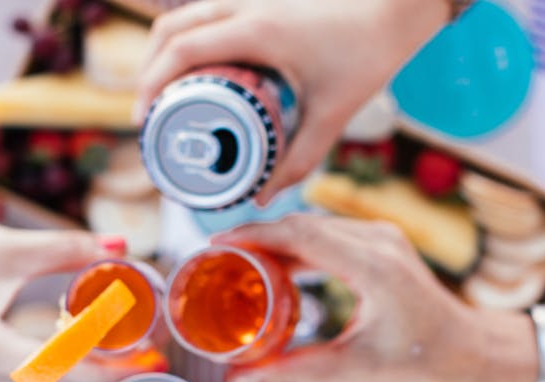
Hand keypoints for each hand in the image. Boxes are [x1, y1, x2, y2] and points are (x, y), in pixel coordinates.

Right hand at [0, 220, 150, 381]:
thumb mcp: (8, 247)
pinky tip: (109, 355)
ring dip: (100, 380)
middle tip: (160, 360)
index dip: (112, 373)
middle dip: (115, 380)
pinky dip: (80, 372)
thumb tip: (121, 244)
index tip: (151, 361)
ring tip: (144, 358)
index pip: (63, 374)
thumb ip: (66, 247)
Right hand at [135, 0, 447, 204]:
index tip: (145, 119)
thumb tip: (261, 199)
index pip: (179, 51)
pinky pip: (212, 9)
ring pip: (188, 13)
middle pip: (170, 29)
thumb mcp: (332, 115)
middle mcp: (247, 4)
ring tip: (170, 91)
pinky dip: (194, 34)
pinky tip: (203, 67)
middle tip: (151, 111)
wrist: (399, 6)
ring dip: (169, 49)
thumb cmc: (370, 54)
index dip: (150, 84)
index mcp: (256, 31)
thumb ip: (299, 160)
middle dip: (149, 68)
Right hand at [218, 214, 536, 381]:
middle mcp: (378, 241)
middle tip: (216, 259)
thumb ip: (292, 373)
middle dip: (256, 237)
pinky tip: (274, 267)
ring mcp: (382, 237)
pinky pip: (330, 233)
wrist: (468, 350)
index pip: (300, 235)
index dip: (253, 235)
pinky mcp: (383, 242)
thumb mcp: (352, 371)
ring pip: (314, 226)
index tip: (216, 245)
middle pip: (301, 224)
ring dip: (275, 240)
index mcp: (373, 267)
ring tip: (237, 263)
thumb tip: (238, 381)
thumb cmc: (420, 362)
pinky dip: (298, 245)